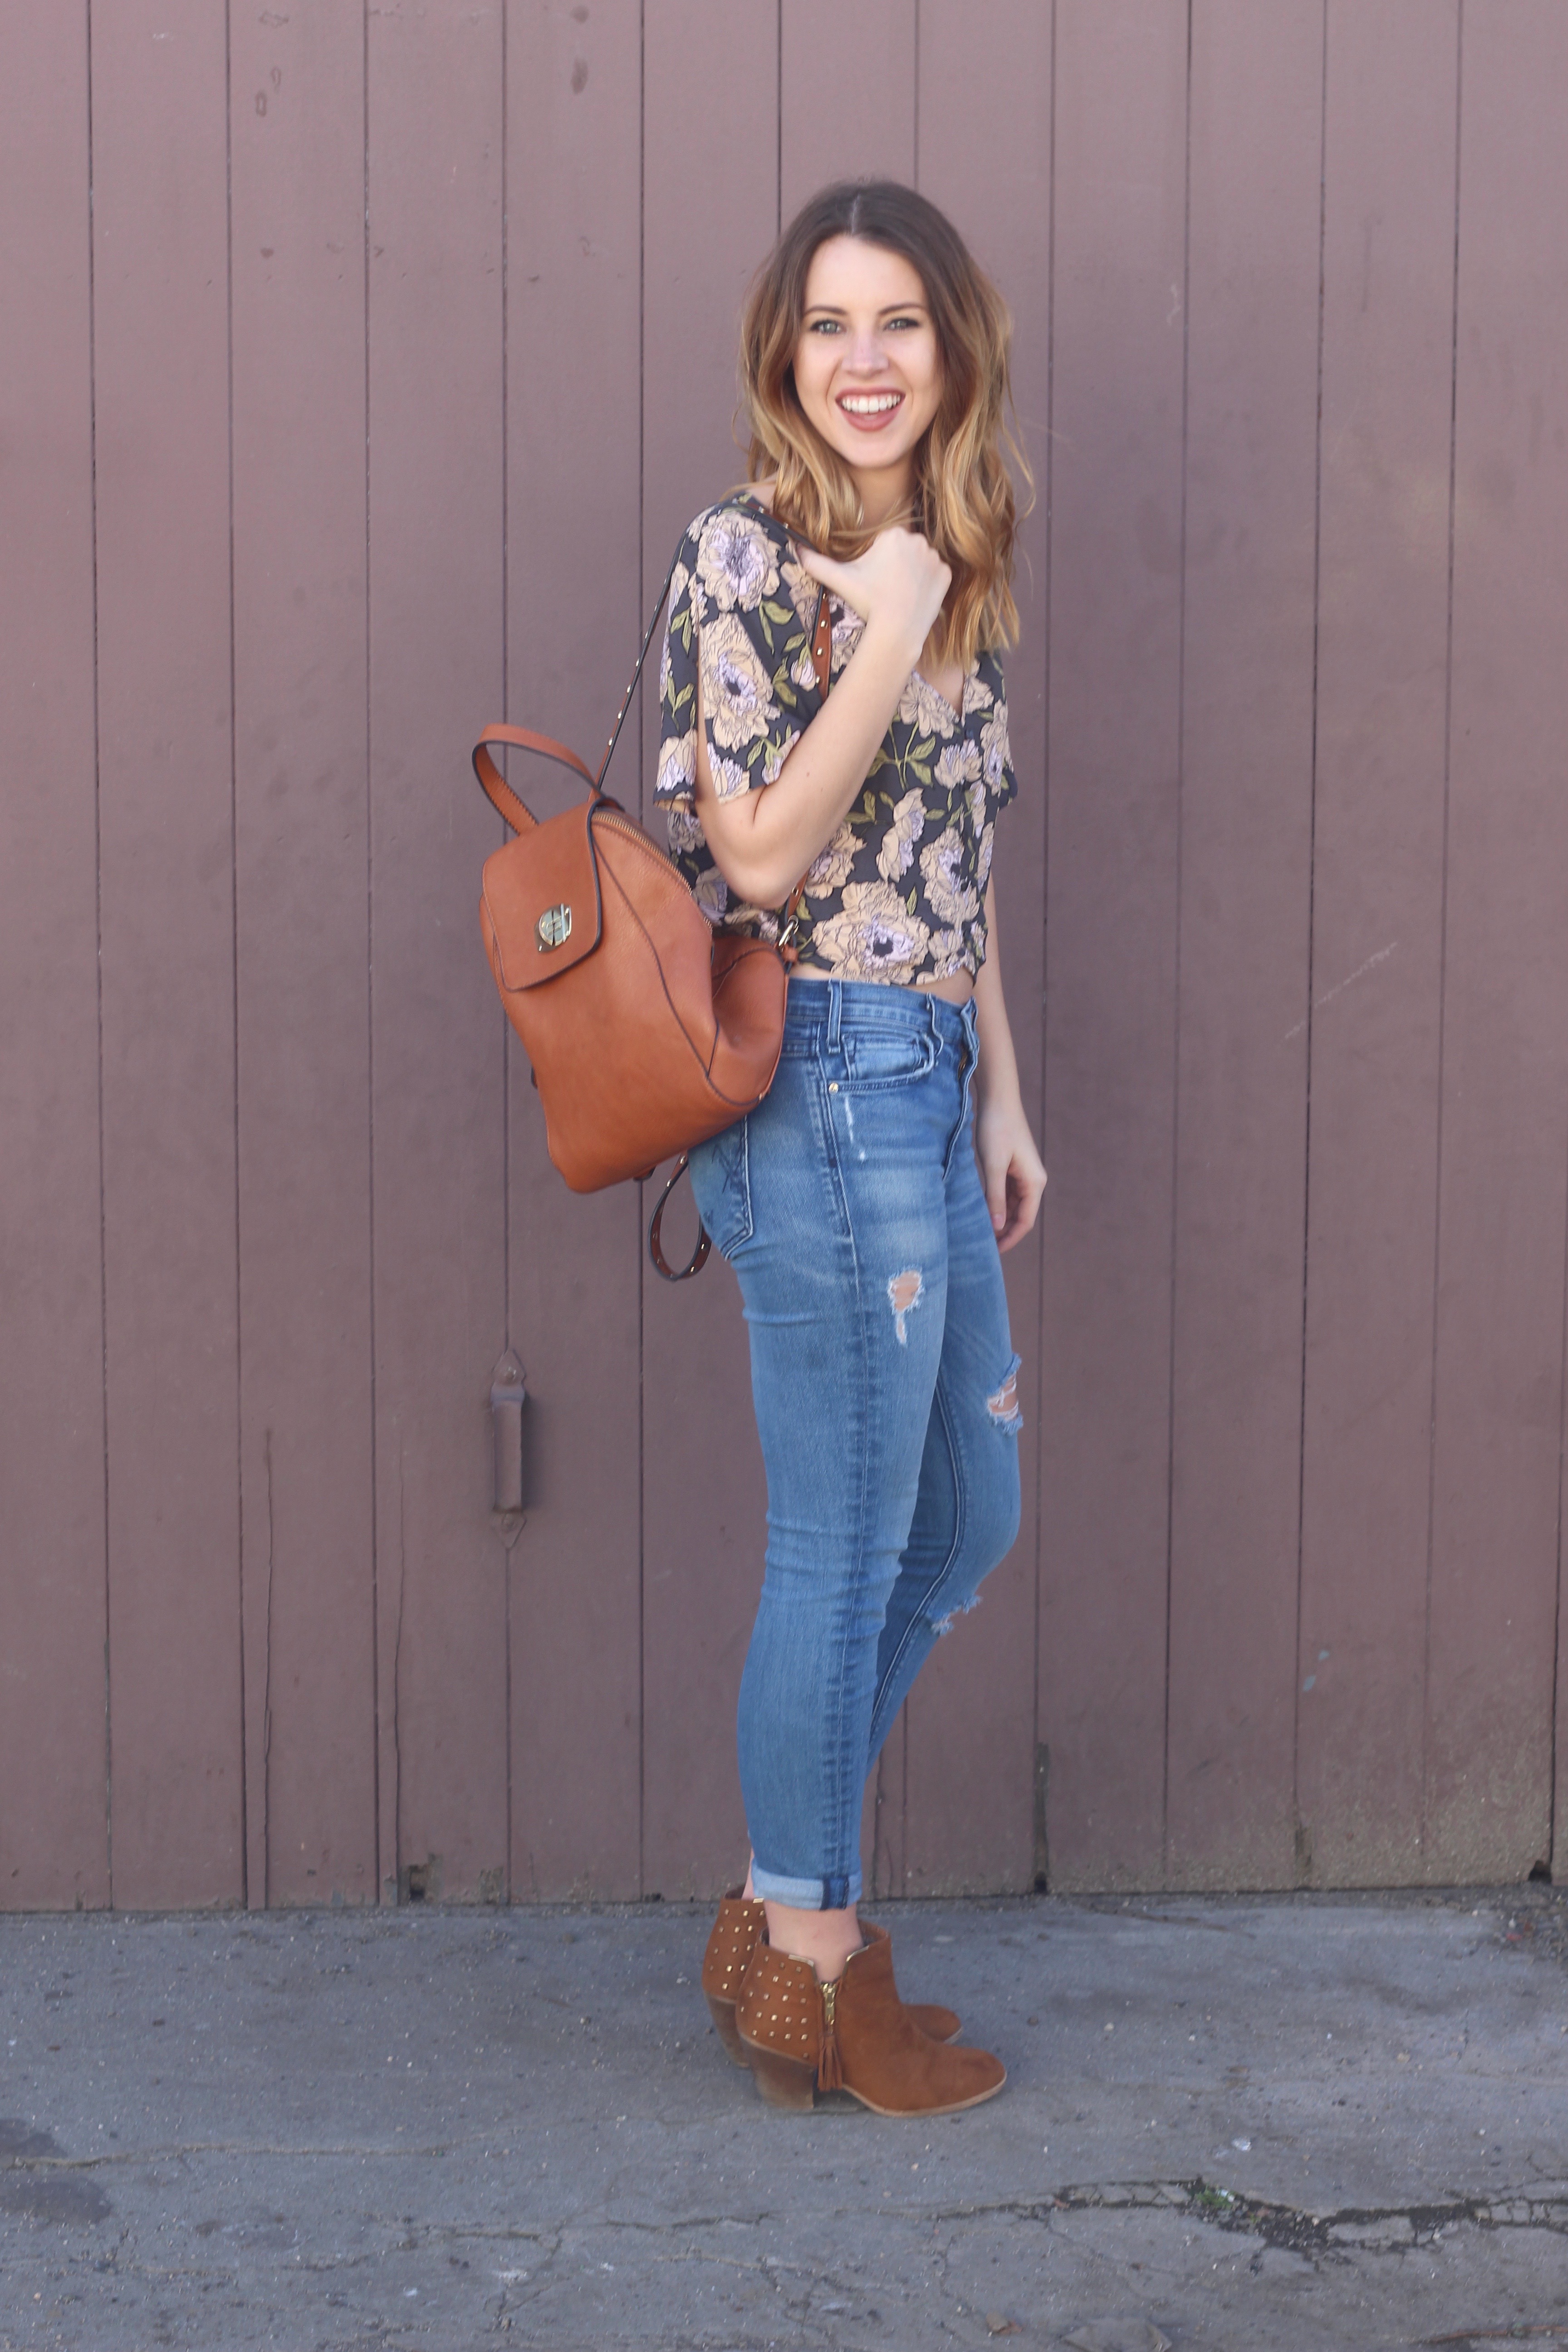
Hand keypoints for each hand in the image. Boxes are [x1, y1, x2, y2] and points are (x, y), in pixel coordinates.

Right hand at [795, 527, 950, 659]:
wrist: (896, 630)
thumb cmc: (868, 602)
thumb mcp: (839, 580)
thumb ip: (816, 562)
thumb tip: (795, 549)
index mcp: (894, 534)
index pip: (885, 544)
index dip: (878, 564)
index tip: (875, 581)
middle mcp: (918, 539)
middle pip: (904, 551)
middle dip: (896, 567)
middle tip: (887, 590)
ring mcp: (935, 557)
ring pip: (920, 562)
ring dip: (912, 575)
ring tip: (900, 595)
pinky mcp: (946, 574)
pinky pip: (935, 575)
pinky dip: (927, 586)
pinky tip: (916, 598)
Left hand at [976, 1092, 1046, 1254]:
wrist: (998, 1100)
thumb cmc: (996, 1129)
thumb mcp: (994, 1166)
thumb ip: (996, 1197)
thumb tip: (998, 1227)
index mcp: (1034, 1182)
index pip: (1025, 1221)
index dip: (1010, 1239)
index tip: (993, 1252)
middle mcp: (1033, 1180)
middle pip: (1020, 1216)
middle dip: (1005, 1232)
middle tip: (983, 1247)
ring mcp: (1023, 1174)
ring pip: (1013, 1206)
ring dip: (1000, 1220)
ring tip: (981, 1233)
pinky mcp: (1013, 1168)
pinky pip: (1007, 1194)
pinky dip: (996, 1205)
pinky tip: (982, 1212)